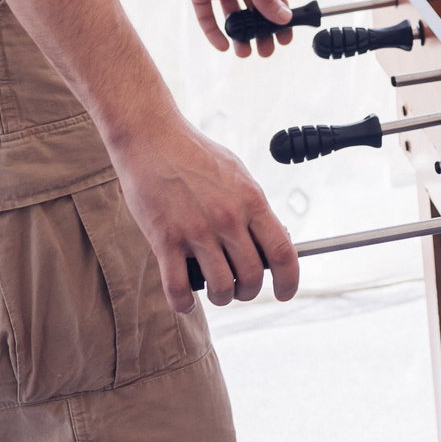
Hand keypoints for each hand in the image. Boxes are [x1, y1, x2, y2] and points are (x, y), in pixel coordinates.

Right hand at [111, 116, 299, 310]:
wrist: (152, 139)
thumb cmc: (195, 155)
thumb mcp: (237, 174)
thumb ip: (253, 206)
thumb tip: (270, 237)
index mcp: (252, 200)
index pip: (282, 251)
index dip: (289, 279)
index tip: (285, 292)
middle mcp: (228, 218)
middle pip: (251, 275)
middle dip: (248, 291)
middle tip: (240, 289)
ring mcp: (196, 230)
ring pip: (220, 287)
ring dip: (220, 298)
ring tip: (214, 292)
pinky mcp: (165, 239)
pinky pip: (178, 288)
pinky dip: (183, 303)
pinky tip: (184, 300)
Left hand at [165, 0, 292, 56]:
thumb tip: (285, 18)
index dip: (281, 19)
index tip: (285, 39)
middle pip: (254, 11)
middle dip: (260, 32)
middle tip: (265, 52)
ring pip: (232, 17)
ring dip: (239, 34)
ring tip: (244, 53)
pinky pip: (208, 17)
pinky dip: (214, 32)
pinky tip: (222, 45)